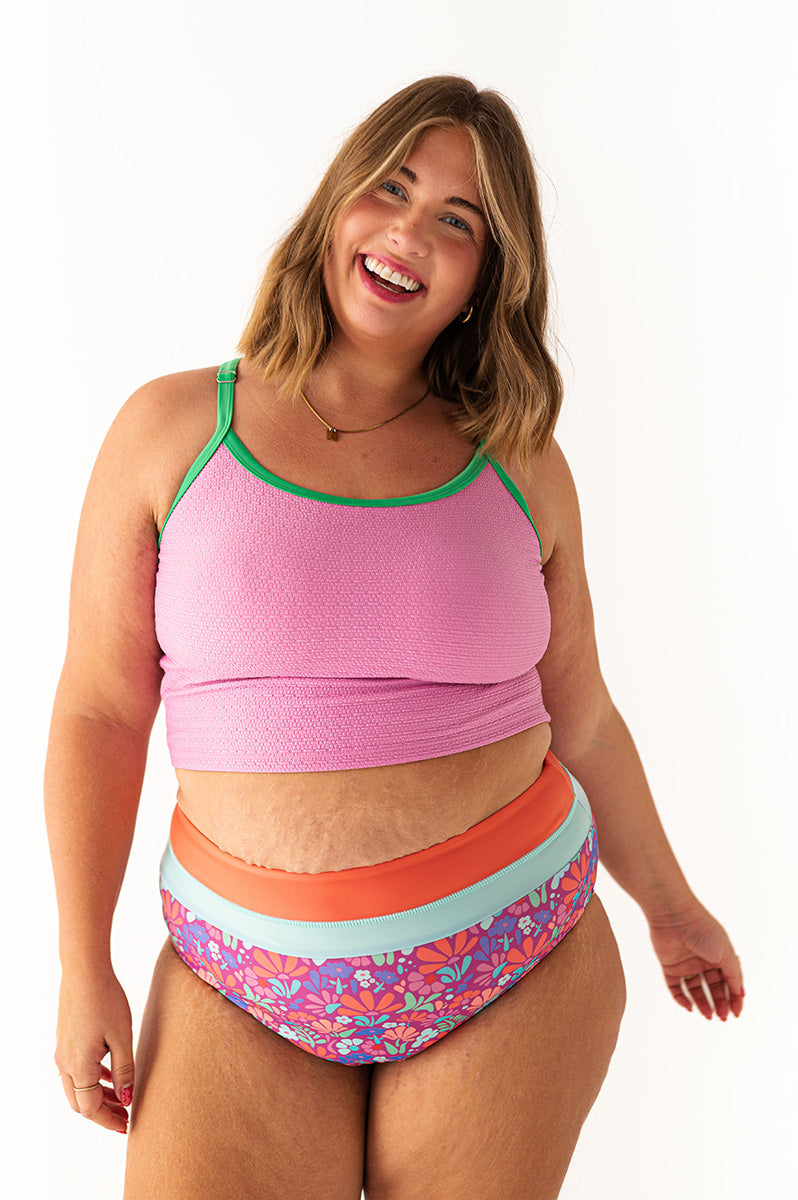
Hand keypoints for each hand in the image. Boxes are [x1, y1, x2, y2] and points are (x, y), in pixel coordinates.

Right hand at [55, 967, 134, 1132]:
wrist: (84, 970)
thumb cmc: (107, 999)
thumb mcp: (122, 1036)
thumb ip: (124, 1070)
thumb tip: (126, 1099)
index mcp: (79, 1066)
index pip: (90, 1109)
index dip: (108, 1120)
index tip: (127, 1126)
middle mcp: (65, 1063)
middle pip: (80, 1102)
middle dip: (102, 1112)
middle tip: (125, 1117)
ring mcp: (63, 1051)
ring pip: (77, 1087)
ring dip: (97, 1096)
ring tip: (121, 1097)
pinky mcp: (66, 1040)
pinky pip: (76, 1070)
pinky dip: (92, 1079)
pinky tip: (110, 1074)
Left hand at [647, 901, 743, 1020]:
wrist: (674, 916)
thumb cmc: (703, 930)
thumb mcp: (725, 953)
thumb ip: (733, 974)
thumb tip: (740, 992)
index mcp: (719, 955)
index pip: (729, 981)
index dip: (735, 997)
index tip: (737, 1013)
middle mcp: (703, 960)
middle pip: (713, 987)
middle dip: (720, 1003)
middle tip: (723, 1017)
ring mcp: (686, 964)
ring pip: (695, 990)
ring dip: (703, 1004)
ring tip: (709, 1016)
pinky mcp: (669, 966)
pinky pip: (675, 987)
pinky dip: (681, 999)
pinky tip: (690, 1007)